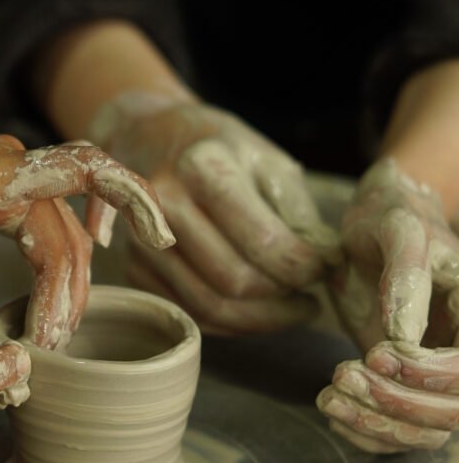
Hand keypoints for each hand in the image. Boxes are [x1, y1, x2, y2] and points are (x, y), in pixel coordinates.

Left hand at [0, 135, 172, 348]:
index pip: (85, 172)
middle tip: (47, 349)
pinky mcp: (4, 190)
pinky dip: (75, 242)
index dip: (133, 200)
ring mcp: (8, 174)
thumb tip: (11, 379)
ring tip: (50, 334)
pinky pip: (56, 214)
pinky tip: (99, 252)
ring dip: (67, 285)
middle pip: (71, 232)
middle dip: (68, 295)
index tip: (162, 241)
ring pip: (65, 232)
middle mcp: (8, 164)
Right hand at [89, 93, 339, 333]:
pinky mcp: (134, 268)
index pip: (262, 241)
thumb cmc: (219, 150)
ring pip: (210, 307)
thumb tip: (329, 266)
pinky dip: (230, 322)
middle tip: (309, 296)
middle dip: (282, 299)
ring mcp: (142, 241)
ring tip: (290, 308)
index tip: (326, 269)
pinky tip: (256, 309)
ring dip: (260, 319)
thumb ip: (298, 214)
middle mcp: (163, 205)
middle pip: (234, 281)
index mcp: (203, 167)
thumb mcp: (268, 161)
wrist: (149, 140)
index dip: (304, 267)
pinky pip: (190, 313)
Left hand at [318, 159, 458, 452]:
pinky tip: (333, 409)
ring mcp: (437, 374)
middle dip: (395, 403)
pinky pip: (399, 432)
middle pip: (452, 411)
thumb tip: (403, 337)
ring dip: (375, 424)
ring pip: (426, 431)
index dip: (428, 373)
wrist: (373, 229)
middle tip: (340, 375)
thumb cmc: (389, 219)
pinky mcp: (407, 386)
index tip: (375, 354)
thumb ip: (405, 276)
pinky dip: (365, 431)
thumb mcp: (397, 229)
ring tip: (327, 397)